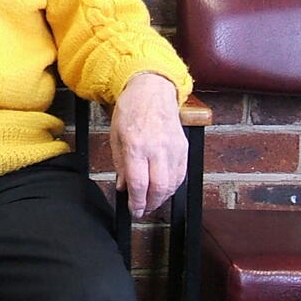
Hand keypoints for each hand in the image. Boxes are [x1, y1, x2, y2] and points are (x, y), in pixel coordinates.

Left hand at [110, 72, 186, 217]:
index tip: (133, 210)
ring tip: (151, 201)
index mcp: (136, 145)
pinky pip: (181, 174)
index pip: (138, 183)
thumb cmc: (131, 110)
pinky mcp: (184, 147)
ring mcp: (174, 147)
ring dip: (162, 197)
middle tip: (142, 210)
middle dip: (150, 204)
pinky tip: (163, 189)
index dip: (136, 202)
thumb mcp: (116, 137)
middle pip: (159, 187)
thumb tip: (123, 187)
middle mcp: (157, 147)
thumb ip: (120, 165)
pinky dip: (173, 186)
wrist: (152, 90)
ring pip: (172, 183)